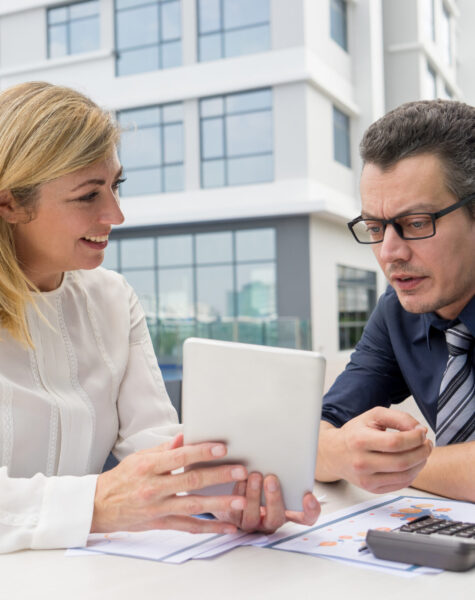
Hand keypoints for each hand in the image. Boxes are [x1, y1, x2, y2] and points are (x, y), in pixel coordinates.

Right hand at [91, 433, 248, 534]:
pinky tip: (227, 527)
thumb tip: (186, 435)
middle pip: (191, 481)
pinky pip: (188, 526)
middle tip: (241, 471)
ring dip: (219, 504)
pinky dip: (209, 528)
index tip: (222, 448)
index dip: (201, 452)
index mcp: (148, 467)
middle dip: (218, 476)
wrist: (99, 506)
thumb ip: (165, 449)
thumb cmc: (122, 478)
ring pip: (193, 506)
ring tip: (241, 500)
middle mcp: (154, 488)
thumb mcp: (140, 458)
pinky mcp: (160, 524)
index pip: (179, 457)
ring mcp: (158, 508)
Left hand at [213, 472, 320, 533]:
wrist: (235, 485)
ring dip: (253, 496)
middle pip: (276, 518)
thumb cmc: (264, 477)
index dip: (310, 511)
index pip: (306, 518)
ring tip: (255, 475)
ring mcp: (250, 522)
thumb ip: (287, 471)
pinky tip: (239, 479)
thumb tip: (287, 450)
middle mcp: (269, 520)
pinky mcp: (232, 518)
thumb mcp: (279, 475)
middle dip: (274, 498)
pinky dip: (237, 494)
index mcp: (288, 512)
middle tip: (272, 479)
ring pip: (252, 517)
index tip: (307, 496)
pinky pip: (234, 512)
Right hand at [317, 407, 432, 493]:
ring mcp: (366, 479)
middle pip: (402, 461)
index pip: (395, 443)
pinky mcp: (372, 489)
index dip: (414, 438)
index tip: (422, 432)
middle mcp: (361, 462)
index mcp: (359, 440)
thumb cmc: (354, 434)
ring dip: (420, 463)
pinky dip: (413, 473)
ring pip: (405, 476)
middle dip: (422, 451)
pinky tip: (412, 463)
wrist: (334, 454)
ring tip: (422, 452)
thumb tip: (419, 429)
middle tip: (427, 443)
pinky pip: (401, 484)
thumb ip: (398, 418)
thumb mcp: (372, 416)